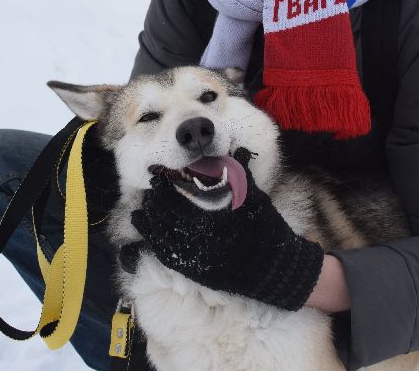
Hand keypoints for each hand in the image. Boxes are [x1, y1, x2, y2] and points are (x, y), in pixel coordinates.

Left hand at [129, 148, 323, 310]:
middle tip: (153, 184)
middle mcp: (202, 232)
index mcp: (214, 211)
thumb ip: (239, 174)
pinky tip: (145, 226)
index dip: (167, 182)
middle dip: (157, 196)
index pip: (180, 193)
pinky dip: (151, 236)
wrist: (273, 269)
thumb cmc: (266, 230)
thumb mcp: (255, 198)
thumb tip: (233, 150)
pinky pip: (163, 251)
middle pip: (167, 210)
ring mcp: (195, 252)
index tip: (161, 173)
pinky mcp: (192, 269)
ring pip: (161, 230)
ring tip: (147, 204)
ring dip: (151, 214)